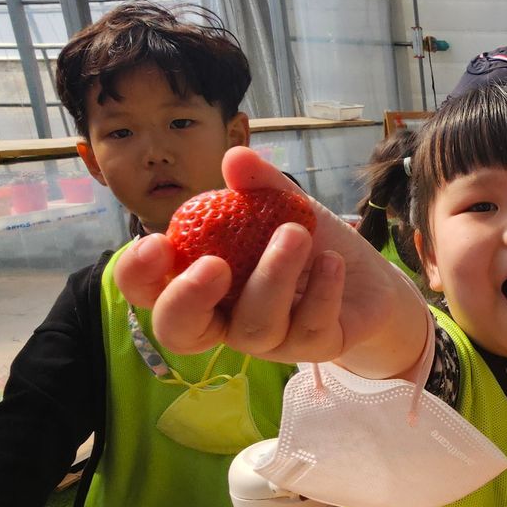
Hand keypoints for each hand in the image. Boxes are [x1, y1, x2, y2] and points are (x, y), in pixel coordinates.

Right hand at [114, 145, 428, 375]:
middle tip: (213, 264)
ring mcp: (267, 341)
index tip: (157, 242)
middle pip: (180, 333)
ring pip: (254, 328)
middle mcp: (224, 318)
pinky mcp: (312, 349)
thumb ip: (257, 187)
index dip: (139, 276)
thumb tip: (235, 157)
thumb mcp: (282, 208)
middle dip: (187, 300)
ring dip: (273, 276)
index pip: (149, 291)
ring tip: (296, 233)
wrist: (366, 278)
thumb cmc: (305, 245)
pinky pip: (309, 328)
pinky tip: (332, 261)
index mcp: (200, 284)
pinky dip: (321, 290)